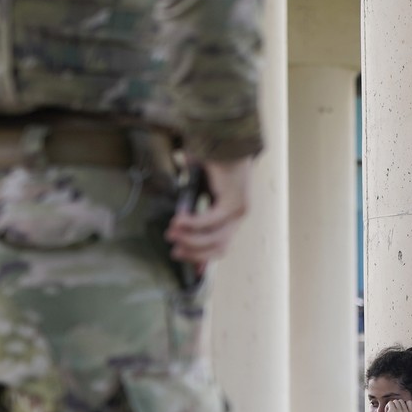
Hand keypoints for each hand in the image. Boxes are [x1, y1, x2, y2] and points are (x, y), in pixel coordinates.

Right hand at [165, 156, 253, 273]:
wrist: (225, 140)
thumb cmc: (211, 161)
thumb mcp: (198, 190)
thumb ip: (192, 208)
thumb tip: (177, 223)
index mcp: (230, 215)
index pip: (221, 245)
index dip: (206, 258)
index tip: (193, 271)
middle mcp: (238, 216)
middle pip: (218, 247)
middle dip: (194, 252)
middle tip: (174, 250)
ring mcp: (239, 211)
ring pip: (214, 237)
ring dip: (191, 238)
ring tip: (172, 233)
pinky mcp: (234, 202)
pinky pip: (211, 220)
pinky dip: (193, 223)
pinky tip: (178, 220)